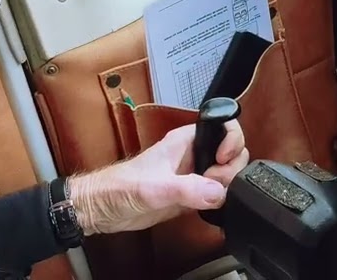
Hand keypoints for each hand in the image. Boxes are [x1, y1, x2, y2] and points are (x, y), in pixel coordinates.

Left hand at [67, 120, 248, 234]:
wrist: (103, 209)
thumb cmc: (119, 188)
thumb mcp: (154, 188)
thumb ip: (187, 188)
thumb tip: (218, 192)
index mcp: (185, 140)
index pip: (223, 126)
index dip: (232, 141)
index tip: (222, 159)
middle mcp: (193, 154)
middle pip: (233, 152)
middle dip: (230, 169)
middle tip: (212, 184)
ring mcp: (194, 175)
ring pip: (228, 174)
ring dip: (226, 187)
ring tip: (207, 199)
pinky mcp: (192, 195)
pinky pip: (218, 194)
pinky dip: (221, 201)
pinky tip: (209, 209)